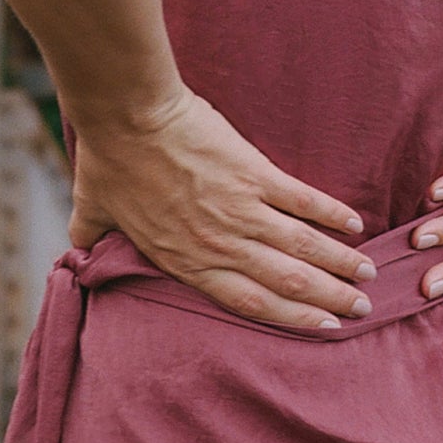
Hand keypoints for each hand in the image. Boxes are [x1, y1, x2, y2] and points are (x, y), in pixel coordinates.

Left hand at [67, 86, 377, 332]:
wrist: (127, 114)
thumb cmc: (108, 160)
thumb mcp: (92, 211)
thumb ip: (91, 238)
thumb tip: (75, 252)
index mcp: (184, 260)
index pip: (245, 301)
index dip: (287, 318)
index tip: (319, 328)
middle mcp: (219, 243)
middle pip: (285, 281)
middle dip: (328, 299)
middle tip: (360, 310)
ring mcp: (239, 209)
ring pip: (301, 247)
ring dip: (338, 263)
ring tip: (368, 274)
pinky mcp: (253, 172)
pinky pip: (300, 199)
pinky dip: (329, 214)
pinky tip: (354, 224)